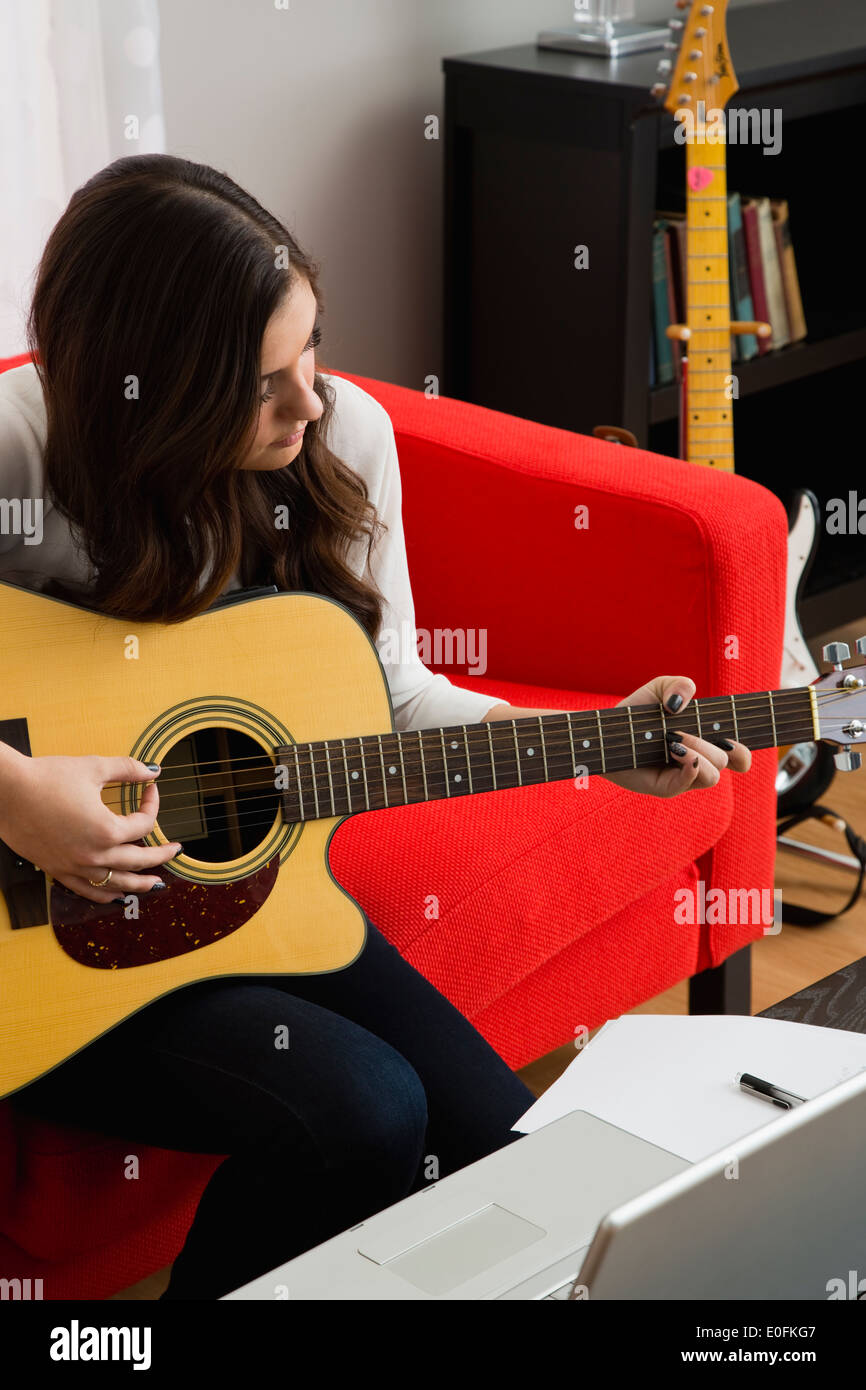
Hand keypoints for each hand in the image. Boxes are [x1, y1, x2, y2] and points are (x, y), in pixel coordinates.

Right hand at [0, 755, 181, 902]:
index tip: (151, 790)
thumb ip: (128, 769)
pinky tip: (117, 894)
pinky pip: (88, 890)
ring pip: (116, 883)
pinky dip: (106, 894)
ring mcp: (74, 867)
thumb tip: (154, 771)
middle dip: (161, 855)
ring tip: (156, 884)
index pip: (144, 824)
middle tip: (175, 851)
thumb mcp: (93, 768)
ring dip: (140, 884)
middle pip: (139, 861)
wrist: (6, 791)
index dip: (153, 804)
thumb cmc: (46, 777)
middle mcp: (93, 855)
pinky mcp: (57, 870)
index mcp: (106, 830)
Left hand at [604, 675, 751, 797]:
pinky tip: (674, 751)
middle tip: (681, 733)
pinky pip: (687, 783)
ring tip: (672, 742)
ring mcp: (683, 777)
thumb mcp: (660, 688)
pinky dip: (688, 766)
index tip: (731, 738)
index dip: (743, 753)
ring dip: (699, 754)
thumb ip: (679, 684)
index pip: (738, 758)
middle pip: (727, 761)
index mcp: (705, 744)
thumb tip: (682, 704)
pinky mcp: (666, 787)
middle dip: (709, 743)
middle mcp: (698, 763)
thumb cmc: (637, 713)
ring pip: (712, 775)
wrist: (607, 732)